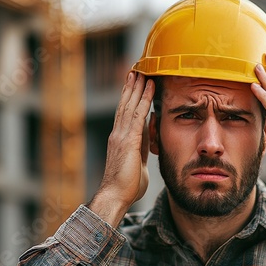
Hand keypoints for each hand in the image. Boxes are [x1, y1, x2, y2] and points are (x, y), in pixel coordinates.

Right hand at [88, 72, 153, 225]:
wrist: (116, 195)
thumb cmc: (127, 186)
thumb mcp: (138, 163)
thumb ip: (142, 150)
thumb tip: (147, 142)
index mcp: (121, 140)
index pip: (126, 115)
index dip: (131, 100)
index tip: (135, 86)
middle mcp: (118, 134)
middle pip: (125, 105)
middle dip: (131, 88)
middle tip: (135, 70)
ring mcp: (121, 135)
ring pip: (130, 105)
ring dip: (137, 88)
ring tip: (141, 72)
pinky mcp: (127, 140)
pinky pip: (137, 114)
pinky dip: (144, 99)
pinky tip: (149, 88)